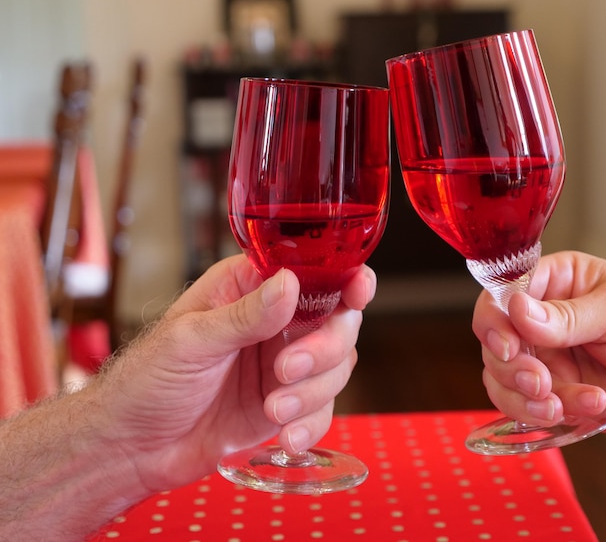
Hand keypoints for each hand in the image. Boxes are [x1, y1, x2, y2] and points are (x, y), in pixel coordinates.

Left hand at [94, 254, 374, 493]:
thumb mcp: (190, 340)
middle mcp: (276, 322)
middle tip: (286, 370)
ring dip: (313, 392)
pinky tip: (286, 436)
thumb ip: (244, 315)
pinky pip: (324, 409)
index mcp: (250, 288)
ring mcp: (285, 365)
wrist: (132, 448)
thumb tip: (290, 284)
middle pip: (338, 322)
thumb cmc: (146, 381)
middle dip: (323, 349)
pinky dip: (312, 423)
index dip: (345, 278)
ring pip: (337, 367)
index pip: (311, 272)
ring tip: (272, 410)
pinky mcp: (287, 405)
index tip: (358, 290)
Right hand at [473, 251, 605, 445]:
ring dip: (525, 396)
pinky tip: (584, 407)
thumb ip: (568, 316)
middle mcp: (542, 317)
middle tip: (540, 382)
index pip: (505, 291)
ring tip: (560, 403)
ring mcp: (544, 357)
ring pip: (500, 376)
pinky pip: (522, 406)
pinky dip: (543, 413)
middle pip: (494, 338)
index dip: (496, 318)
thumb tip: (517, 310)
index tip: (509, 345)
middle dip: (512, 366)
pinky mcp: (549, 393)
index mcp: (559, 280)